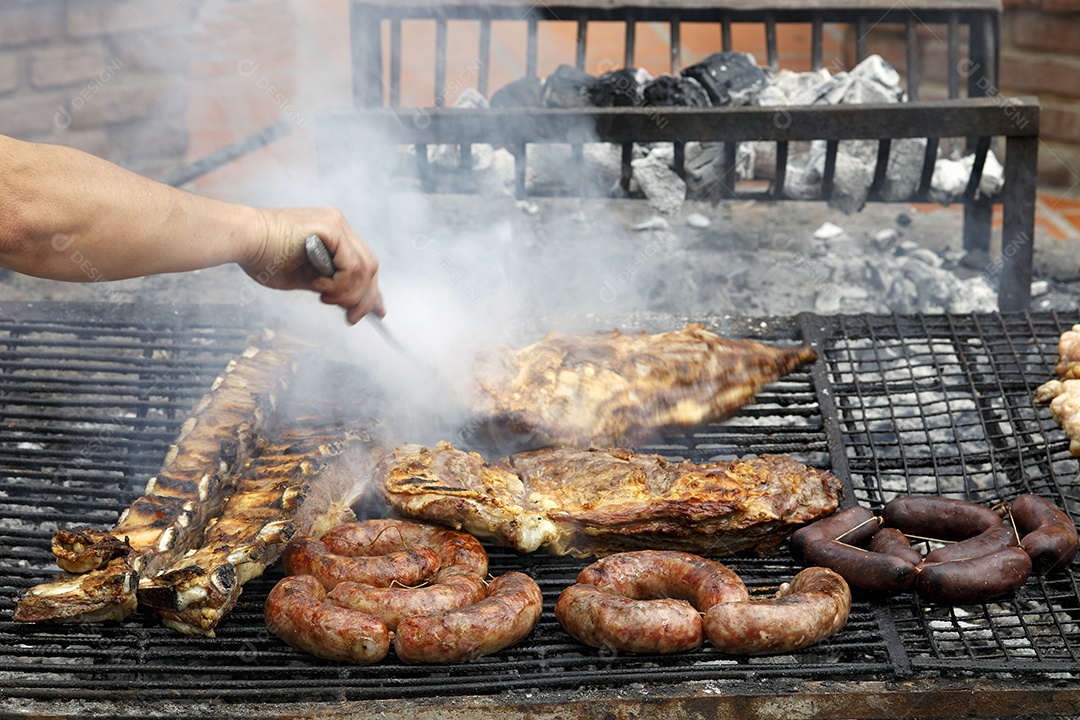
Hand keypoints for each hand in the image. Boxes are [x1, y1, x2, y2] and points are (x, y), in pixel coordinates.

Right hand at [243, 207, 384, 324]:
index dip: (372, 291)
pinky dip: (340, 283)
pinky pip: (352, 265)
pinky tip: (319, 286)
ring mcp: (337, 224)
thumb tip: (350, 305)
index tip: (377, 313)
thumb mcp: (305, 278)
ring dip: (346, 293)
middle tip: (351, 318)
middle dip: (365, 298)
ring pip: (365, 269)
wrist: (242, 239)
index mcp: (333, 235)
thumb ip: (330, 286)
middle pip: (370, 267)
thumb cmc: (263, 258)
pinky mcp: (331, 227)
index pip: (364, 264)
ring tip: (322, 296)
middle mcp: (339, 226)